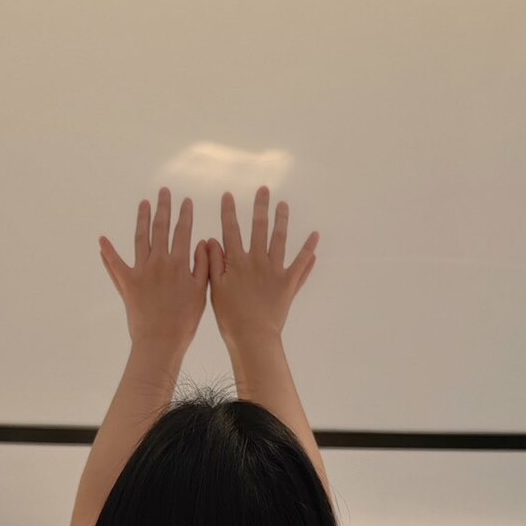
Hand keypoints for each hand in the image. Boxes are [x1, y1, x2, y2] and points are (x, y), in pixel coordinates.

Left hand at [99, 189, 210, 354]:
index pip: (182, 232)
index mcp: (179, 263)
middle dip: (163, 208)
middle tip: (164, 192)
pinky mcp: (126, 283)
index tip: (186, 201)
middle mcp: (158, 261)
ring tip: (144, 203)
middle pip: (160, 229)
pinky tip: (101, 239)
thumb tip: (203, 242)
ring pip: (140, 238)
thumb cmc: (185, 320)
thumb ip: (202, 265)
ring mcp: (140, 271)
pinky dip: (107, 252)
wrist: (160, 340)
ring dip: (142, 219)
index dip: (184, 215)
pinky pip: (114, 264)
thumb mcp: (201, 291)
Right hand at [208, 186, 318, 349]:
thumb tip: (210, 240)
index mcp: (236, 262)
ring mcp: (275, 270)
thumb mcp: (215, 288)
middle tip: (264, 190)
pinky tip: (315, 237)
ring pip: (280, 239)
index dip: (228, 212)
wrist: (253, 336)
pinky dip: (308, 250)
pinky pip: (301, 264)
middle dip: (260, 207)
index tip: (228, 195)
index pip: (231, 230)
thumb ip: (213, 263)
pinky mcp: (289, 283)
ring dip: (282, 220)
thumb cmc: (230, 316)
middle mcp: (257, 261)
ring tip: (284, 205)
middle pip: (259, 228)